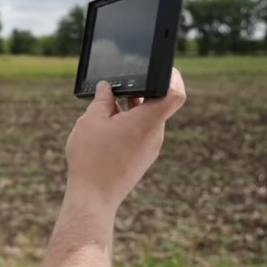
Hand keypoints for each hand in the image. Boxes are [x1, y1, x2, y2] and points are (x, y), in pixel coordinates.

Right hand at [64, 68, 185, 211]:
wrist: (94, 197)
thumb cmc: (91, 157)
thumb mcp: (91, 120)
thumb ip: (101, 99)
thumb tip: (106, 87)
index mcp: (147, 121)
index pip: (175, 94)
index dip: (172, 77)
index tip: (162, 69)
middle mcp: (155, 134)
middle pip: (157, 105)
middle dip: (137, 93)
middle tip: (115, 88)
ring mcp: (150, 148)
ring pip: (147, 120)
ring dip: (130, 110)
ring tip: (105, 111)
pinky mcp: (142, 159)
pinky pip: (141, 134)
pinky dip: (128, 126)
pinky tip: (106, 131)